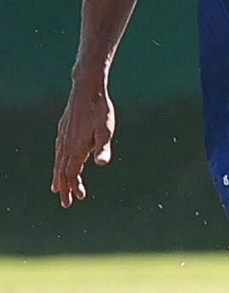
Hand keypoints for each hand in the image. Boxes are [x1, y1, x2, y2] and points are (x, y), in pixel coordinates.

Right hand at [51, 82, 115, 207]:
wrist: (86, 89)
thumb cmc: (100, 110)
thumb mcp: (107, 129)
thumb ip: (104, 147)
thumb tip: (102, 164)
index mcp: (77, 147)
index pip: (72, 172)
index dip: (74, 186)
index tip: (79, 198)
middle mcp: (66, 144)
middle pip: (62, 170)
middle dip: (65, 187)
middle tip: (66, 203)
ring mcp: (63, 136)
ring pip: (58, 161)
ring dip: (59, 176)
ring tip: (58, 189)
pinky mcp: (63, 130)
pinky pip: (58, 151)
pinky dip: (57, 162)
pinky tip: (59, 164)